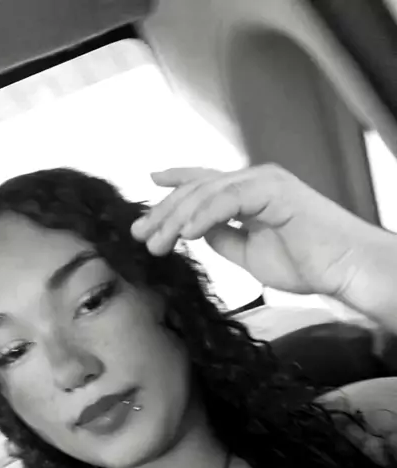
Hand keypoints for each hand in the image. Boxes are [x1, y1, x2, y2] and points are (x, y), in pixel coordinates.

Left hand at [131, 164, 387, 300]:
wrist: (344, 269)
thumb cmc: (307, 263)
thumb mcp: (248, 253)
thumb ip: (223, 238)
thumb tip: (196, 232)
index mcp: (250, 194)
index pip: (205, 183)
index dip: (175, 182)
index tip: (147, 187)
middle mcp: (255, 181)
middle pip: (197, 188)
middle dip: (164, 211)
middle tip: (140, 234)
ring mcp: (265, 182)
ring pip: (207, 193)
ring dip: (177, 218)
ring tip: (156, 242)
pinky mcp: (274, 191)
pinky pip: (228, 199)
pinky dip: (203, 215)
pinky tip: (185, 234)